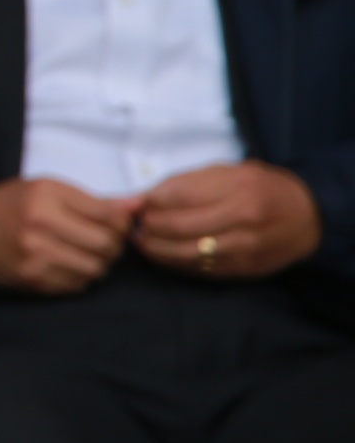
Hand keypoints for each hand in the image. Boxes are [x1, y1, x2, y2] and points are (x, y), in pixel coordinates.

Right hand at [0, 176, 140, 292]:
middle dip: (113, 244)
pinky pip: (77, 283)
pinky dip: (80, 275)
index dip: (122, 222)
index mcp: (46, 196)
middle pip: (106, 244)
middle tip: (103, 240)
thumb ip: (93, 200)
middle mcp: (41, 225)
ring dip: (98, 262)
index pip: (108, 216)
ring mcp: (36, 255)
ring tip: (85, 252)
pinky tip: (67, 263)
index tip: (117, 223)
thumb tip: (138, 205)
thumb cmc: (10, 204)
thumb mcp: (47, 189)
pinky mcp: (33, 278)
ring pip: (95, 267)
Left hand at [134, 161, 321, 280]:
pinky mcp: (243, 269)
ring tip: (142, 240)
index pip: (178, 195)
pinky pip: (200, 270)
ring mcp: (244, 247)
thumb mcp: (225, 172)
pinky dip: (174, 264)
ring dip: (156, 249)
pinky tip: (162, 255)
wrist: (307, 217)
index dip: (150, 201)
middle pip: (179, 227)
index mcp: (237, 187)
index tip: (138, 202)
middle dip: (149, 226)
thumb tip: (139, 198)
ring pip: (187, 253)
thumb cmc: (259, 187)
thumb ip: (183, 183)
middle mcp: (243, 218)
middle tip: (136, 223)